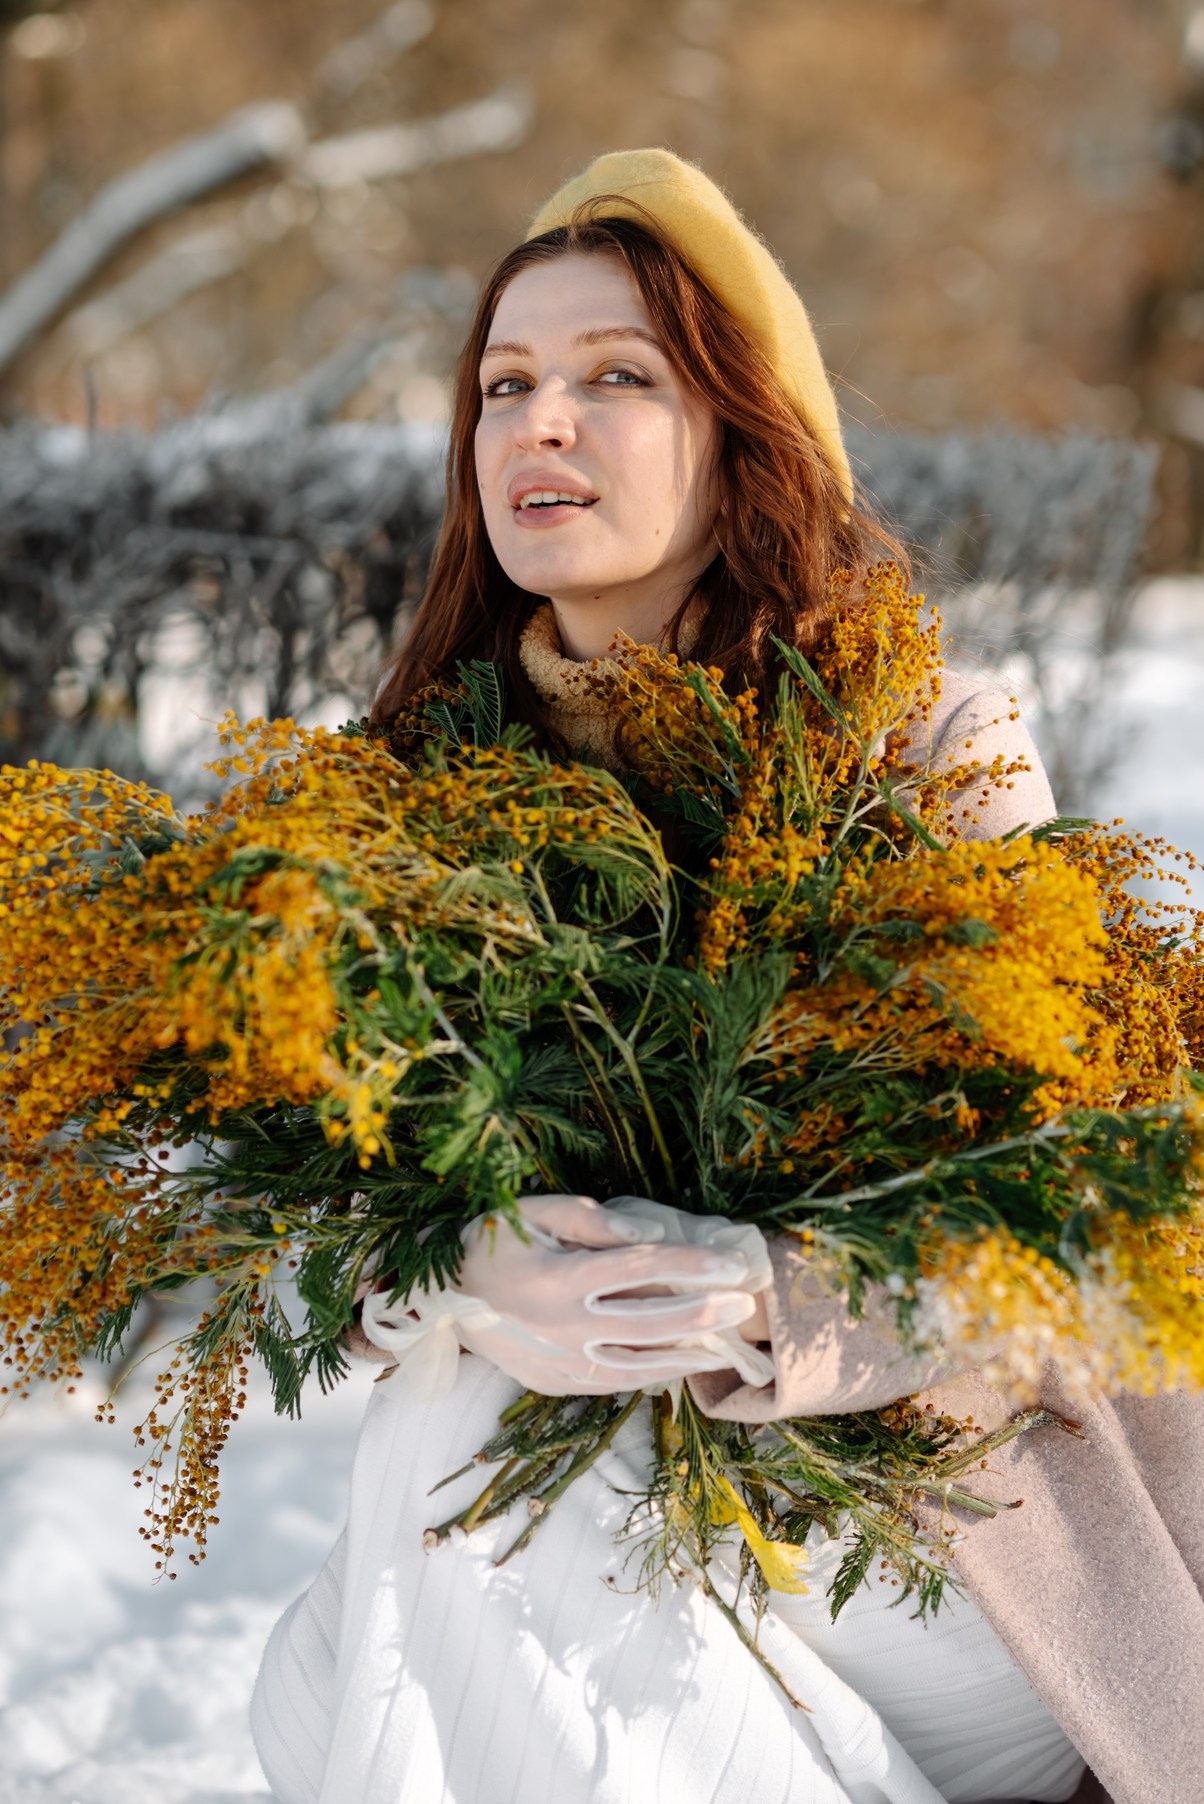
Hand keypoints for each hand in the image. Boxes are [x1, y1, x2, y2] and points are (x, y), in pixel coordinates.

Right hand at [451, 1193, 764, 1395]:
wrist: (432, 1295)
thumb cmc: (490, 1239)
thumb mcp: (537, 1211)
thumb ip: (596, 1222)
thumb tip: (654, 1235)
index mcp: (559, 1278)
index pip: (642, 1269)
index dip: (692, 1266)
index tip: (733, 1266)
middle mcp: (562, 1326)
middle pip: (649, 1322)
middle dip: (703, 1313)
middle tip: (744, 1305)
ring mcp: (557, 1362)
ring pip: (636, 1364)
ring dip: (685, 1356)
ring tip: (725, 1347)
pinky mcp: (551, 1383)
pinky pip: (611, 1382)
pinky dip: (648, 1376)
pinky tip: (675, 1366)